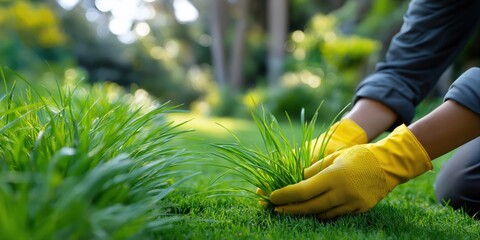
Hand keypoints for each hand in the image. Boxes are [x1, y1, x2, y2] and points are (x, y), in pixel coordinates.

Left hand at [269, 124, 432, 218]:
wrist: (389, 164)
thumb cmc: (359, 155)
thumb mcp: (334, 156)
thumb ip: (315, 169)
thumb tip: (298, 178)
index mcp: (333, 176)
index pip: (302, 190)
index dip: (285, 195)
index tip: (272, 197)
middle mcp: (341, 192)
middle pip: (309, 206)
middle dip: (290, 209)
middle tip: (277, 209)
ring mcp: (351, 203)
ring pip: (322, 213)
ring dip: (306, 212)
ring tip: (293, 209)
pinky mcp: (359, 209)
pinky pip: (336, 214)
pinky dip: (323, 213)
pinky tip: (315, 209)